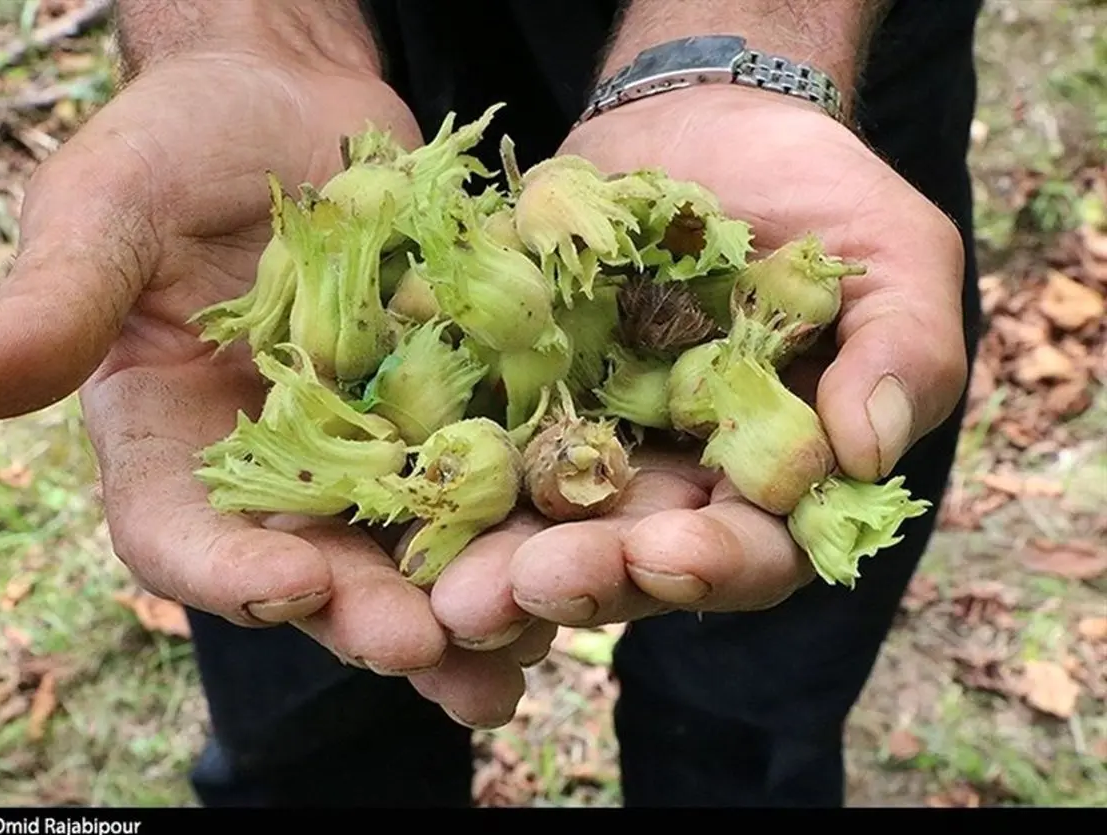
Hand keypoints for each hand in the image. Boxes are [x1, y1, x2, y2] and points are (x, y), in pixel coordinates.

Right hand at [0, 51, 548, 728]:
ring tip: (516, 656)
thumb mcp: (107, 209)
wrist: (288, 103)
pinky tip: (580, 549)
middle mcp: (271, 471)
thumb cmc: (176, 145)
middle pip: (313, 568)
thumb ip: (56, 302)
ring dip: (462, 607)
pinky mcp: (451, 412)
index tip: (285, 588)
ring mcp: (368, 449)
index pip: (180, 532)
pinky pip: (492, 476)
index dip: (225, 570)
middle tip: (428, 654)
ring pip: (411, 549)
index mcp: (169, 445)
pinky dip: (528, 517)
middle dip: (367, 614)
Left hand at [429, 85, 966, 642]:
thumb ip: (900, 354)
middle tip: (516, 590)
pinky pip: (467, 438)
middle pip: (623, 559)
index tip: (668, 555)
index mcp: (765, 484)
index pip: (747, 551)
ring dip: (490, 556)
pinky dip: (435, 465)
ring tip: (448, 583)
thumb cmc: (817, 199)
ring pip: (533, 523)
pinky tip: (398, 485)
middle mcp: (667, 486)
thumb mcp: (891, 262)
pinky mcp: (512, 397)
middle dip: (575, 578)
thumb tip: (862, 450)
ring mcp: (582, 447)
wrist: (706, 124)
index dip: (710, 564)